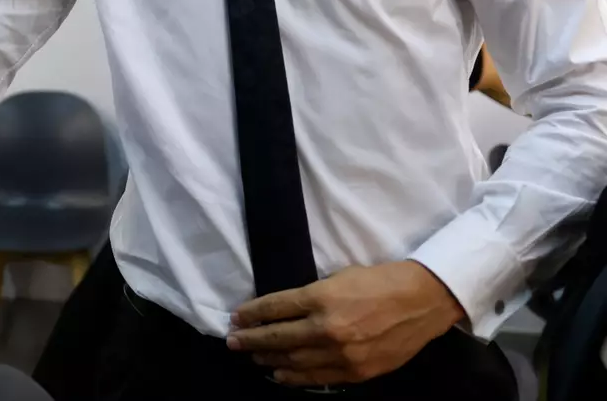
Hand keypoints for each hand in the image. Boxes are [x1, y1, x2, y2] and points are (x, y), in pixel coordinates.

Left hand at [225, 262, 466, 387]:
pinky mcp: (357, 372)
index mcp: (321, 298)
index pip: (274, 308)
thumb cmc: (378, 281)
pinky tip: (279, 374)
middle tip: (232, 341)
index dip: (251, 314)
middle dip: (251, 339)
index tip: (235, 318)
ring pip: (294, 361)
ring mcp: (342, 354)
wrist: (422, 301)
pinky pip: (318, 378)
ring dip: (269, 358)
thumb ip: (311, 296)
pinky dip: (295, 377)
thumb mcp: (338, 277)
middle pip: (279, 337)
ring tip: (251, 356)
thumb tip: (283, 310)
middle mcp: (327, 328)